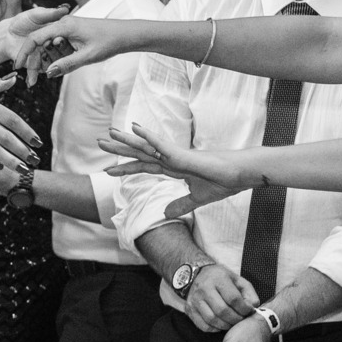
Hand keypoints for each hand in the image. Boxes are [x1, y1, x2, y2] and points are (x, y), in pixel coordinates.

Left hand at [4, 6, 69, 85]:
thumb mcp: (37, 14)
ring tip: (40, 70)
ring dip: (45, 67)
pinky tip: (31, 80)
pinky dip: (34, 75)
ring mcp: (44, 56)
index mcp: (55, 33)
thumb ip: (50, 13)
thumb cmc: (23, 21)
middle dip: (54, 55)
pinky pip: (37, 71)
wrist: (7, 34)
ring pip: (49, 64)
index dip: (60, 41)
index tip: (57, 40)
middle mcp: (52, 46)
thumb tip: (65, 8)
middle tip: (48, 52)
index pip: (63, 39)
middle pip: (58, 54)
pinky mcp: (35, 64)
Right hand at [13, 15, 122, 78]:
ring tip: (44, 76)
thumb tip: (48, 73)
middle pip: (39, 43)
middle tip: (32, 81)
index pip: (35, 38)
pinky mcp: (71, 33)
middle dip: (34, 61)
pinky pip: (56, 44)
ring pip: (47, 45)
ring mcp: (66, 28)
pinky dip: (54, 56)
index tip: (17, 66)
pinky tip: (58, 67)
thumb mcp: (88, 57)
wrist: (125, 34)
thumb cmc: (108, 42)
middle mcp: (62, 24)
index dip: (24, 53)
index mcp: (63, 26)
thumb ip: (67, 64)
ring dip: (44, 60)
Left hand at [100, 124, 244, 216]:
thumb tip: (164, 213)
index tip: (109, 170)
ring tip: (110, 133)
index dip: (126, 168)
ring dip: (127, 140)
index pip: (145, 166)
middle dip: (120, 149)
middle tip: (100, 142)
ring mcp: (177, 155)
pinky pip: (162, 145)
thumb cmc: (224, 182)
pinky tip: (136, 129)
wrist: (241, 175)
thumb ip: (180, 204)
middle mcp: (172, 158)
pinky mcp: (184, 155)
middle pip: (140, 153)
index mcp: (174, 168)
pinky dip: (148, 137)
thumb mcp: (197, 199)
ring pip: (146, 146)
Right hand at [184, 264, 259, 331]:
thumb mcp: (236, 279)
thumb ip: (248, 292)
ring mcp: (195, 300)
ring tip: (232, 323)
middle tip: (241, 319)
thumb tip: (253, 307)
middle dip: (235, 319)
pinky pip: (204, 326)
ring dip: (226, 325)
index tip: (248, 311)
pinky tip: (221, 324)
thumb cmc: (219, 278)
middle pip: (222, 310)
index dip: (243, 308)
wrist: (196, 274)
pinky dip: (215, 329)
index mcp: (218, 279)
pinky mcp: (190, 310)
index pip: (233, 298)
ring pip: (212, 319)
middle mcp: (204, 289)